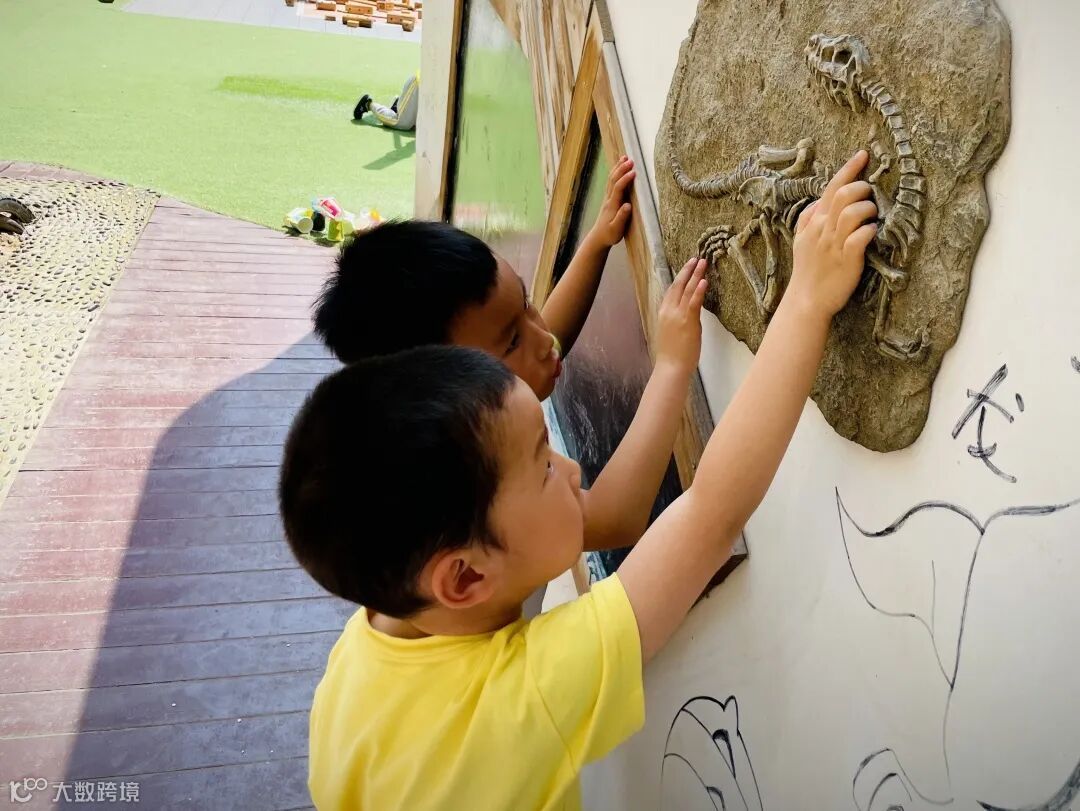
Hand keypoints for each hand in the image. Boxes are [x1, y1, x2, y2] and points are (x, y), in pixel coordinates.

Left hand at [587, 156, 634, 247]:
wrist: (598, 237)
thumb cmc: (609, 235)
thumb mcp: (616, 230)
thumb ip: (622, 218)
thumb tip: (628, 205)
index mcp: (612, 205)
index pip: (618, 188)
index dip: (625, 179)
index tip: (634, 172)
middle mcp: (609, 199)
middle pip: (613, 180)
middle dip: (621, 169)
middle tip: (630, 160)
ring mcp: (608, 198)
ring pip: (611, 179)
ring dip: (617, 168)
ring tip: (624, 157)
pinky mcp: (608, 199)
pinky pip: (611, 182)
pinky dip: (615, 173)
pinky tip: (619, 168)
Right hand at [655, 257, 707, 373]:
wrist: (671, 367)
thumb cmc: (672, 354)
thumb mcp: (672, 332)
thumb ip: (678, 319)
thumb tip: (688, 312)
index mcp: (663, 312)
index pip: (672, 290)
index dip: (680, 277)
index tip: (687, 267)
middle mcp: (669, 311)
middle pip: (678, 285)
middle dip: (687, 270)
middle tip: (696, 258)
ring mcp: (677, 315)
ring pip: (687, 290)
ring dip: (695, 275)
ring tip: (702, 263)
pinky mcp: (687, 321)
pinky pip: (693, 302)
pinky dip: (699, 290)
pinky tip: (704, 280)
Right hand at [789, 150, 876, 318]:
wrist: (806, 301)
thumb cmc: (808, 271)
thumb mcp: (801, 241)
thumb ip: (808, 219)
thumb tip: (819, 202)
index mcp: (814, 222)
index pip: (831, 187)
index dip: (848, 169)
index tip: (863, 155)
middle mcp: (823, 229)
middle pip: (843, 194)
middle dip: (862, 188)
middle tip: (870, 195)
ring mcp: (835, 244)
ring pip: (852, 212)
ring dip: (868, 208)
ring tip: (872, 216)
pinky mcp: (848, 260)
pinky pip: (861, 237)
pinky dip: (870, 230)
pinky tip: (872, 232)